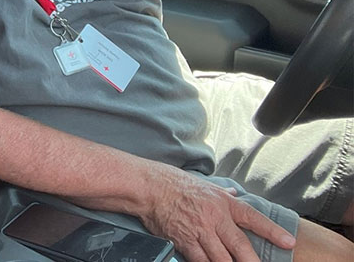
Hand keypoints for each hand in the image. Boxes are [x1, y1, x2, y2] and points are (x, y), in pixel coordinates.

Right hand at [140, 166, 295, 261]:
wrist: (150, 187)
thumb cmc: (175, 184)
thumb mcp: (205, 185)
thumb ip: (223, 194)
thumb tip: (237, 194)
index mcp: (223, 203)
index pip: (254, 218)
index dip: (273, 231)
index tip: (288, 242)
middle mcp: (215, 218)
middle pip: (241, 247)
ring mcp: (200, 232)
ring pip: (222, 259)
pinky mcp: (184, 242)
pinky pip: (200, 261)